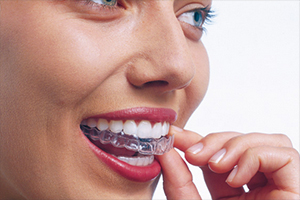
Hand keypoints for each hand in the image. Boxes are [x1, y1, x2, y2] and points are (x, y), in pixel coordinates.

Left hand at [157, 126, 299, 199]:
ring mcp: (283, 189)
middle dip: (216, 140)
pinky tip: (236, 180)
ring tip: (215, 165)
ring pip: (269, 142)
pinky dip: (255, 157)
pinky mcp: (299, 190)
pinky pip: (286, 156)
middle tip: (193, 153)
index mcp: (239, 194)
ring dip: (236, 145)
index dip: (198, 139)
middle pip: (247, 142)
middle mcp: (263, 189)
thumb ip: (179, 181)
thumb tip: (165, 150)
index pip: (221, 153)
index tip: (174, 136)